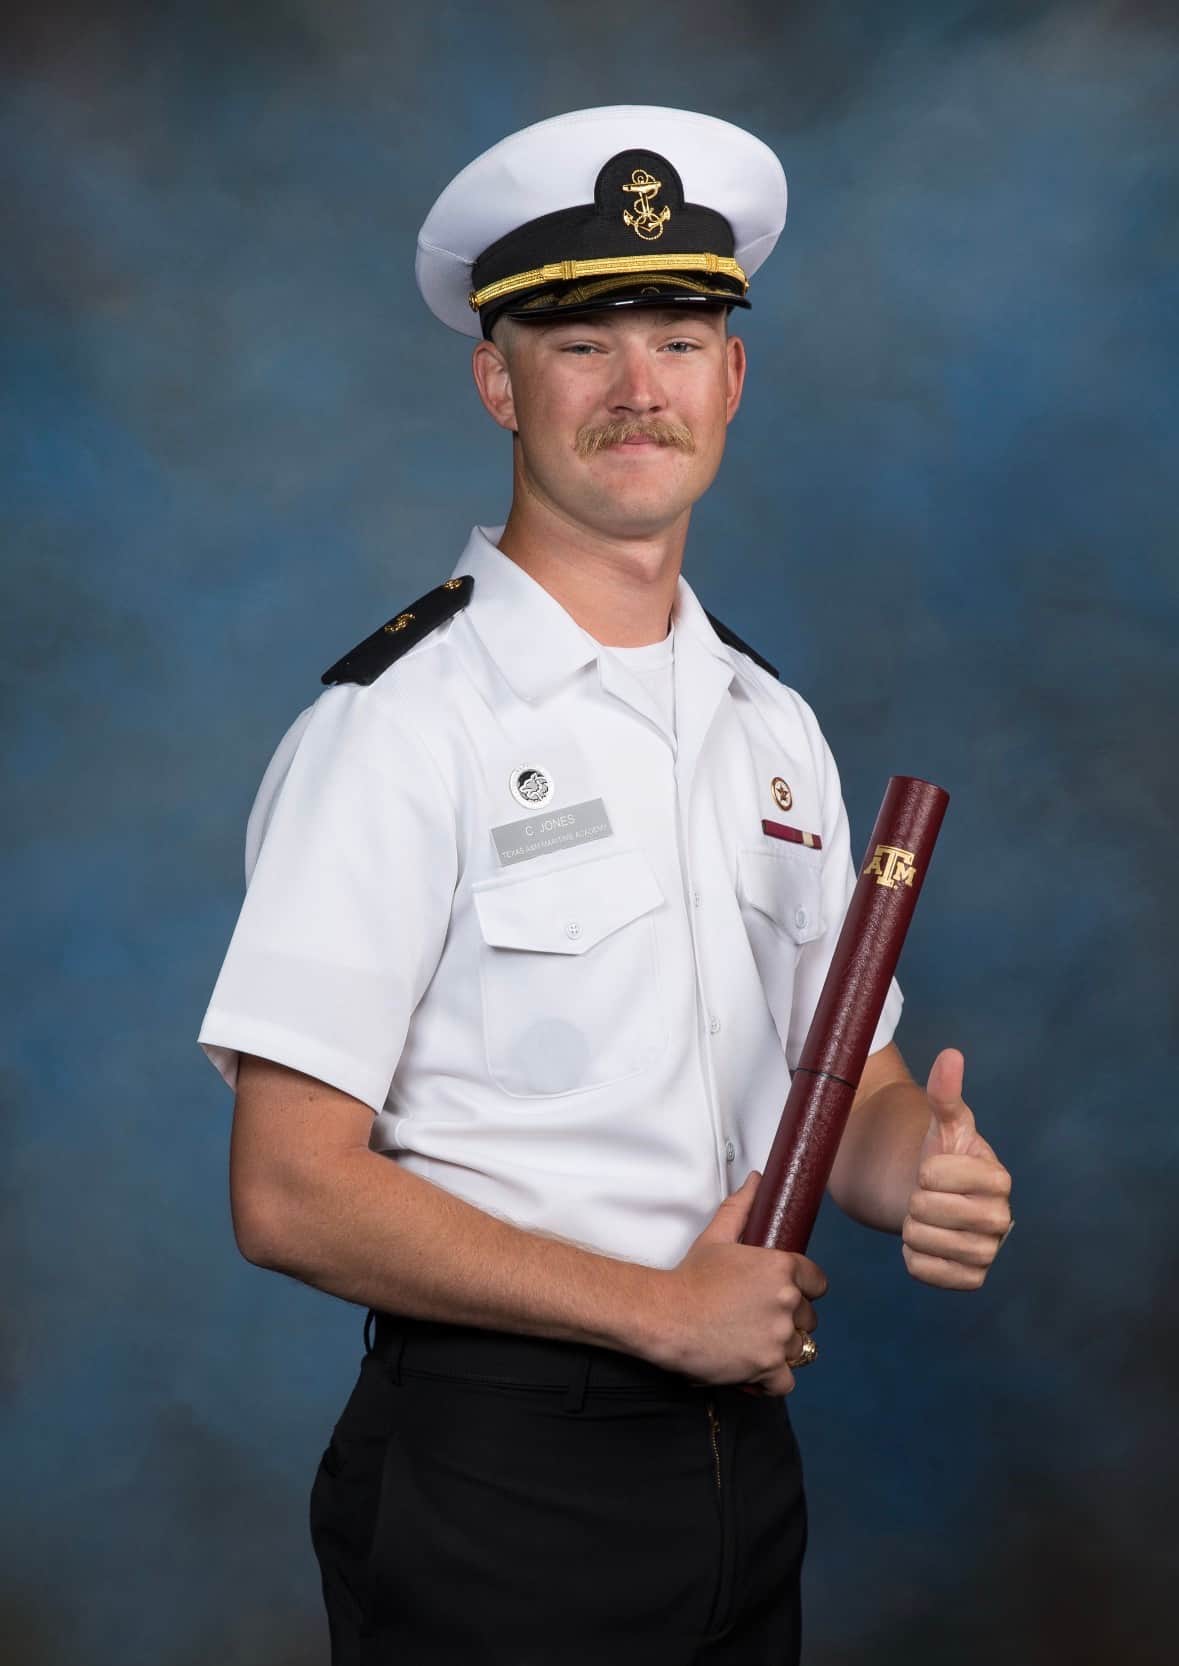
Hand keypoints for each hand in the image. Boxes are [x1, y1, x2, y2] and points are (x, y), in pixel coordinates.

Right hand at [649, 1171, 826, 1395]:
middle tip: (758, 1317)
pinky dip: (772, 1378)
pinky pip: (787, 1380)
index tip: (783, 1293)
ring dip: (781, 1347)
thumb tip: (757, 1181)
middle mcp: (786, 1302)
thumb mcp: (716, 1237)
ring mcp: (778, 1337)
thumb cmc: (690, 1277)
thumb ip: (742, 1208)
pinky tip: (753, 1366)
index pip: (818, 1281)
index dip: (803, 1288)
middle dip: (789, 1318)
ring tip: (753, 1341)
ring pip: (799, 1347)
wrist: (664, 1315)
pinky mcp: (767, 1368)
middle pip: (808, 1317)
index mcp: (781, 1268)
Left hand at [903, 1048, 1012, 1289]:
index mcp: (999, 1178)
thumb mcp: (942, 1122)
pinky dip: (913, 1256)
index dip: (924, 1170)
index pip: (935, 1175)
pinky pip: (924, 1270)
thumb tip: (950, 1055)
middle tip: (927, 1196)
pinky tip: (927, 1242)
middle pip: (927, 1210)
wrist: (937, 1199)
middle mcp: (1002, 1220)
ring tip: (927, 1217)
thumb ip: (945, 1092)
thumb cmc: (942, 1155)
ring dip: (912, 1228)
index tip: (935, 1168)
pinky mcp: (972, 1280)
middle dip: (915, 1200)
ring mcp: (988, 1253)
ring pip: (922, 1241)